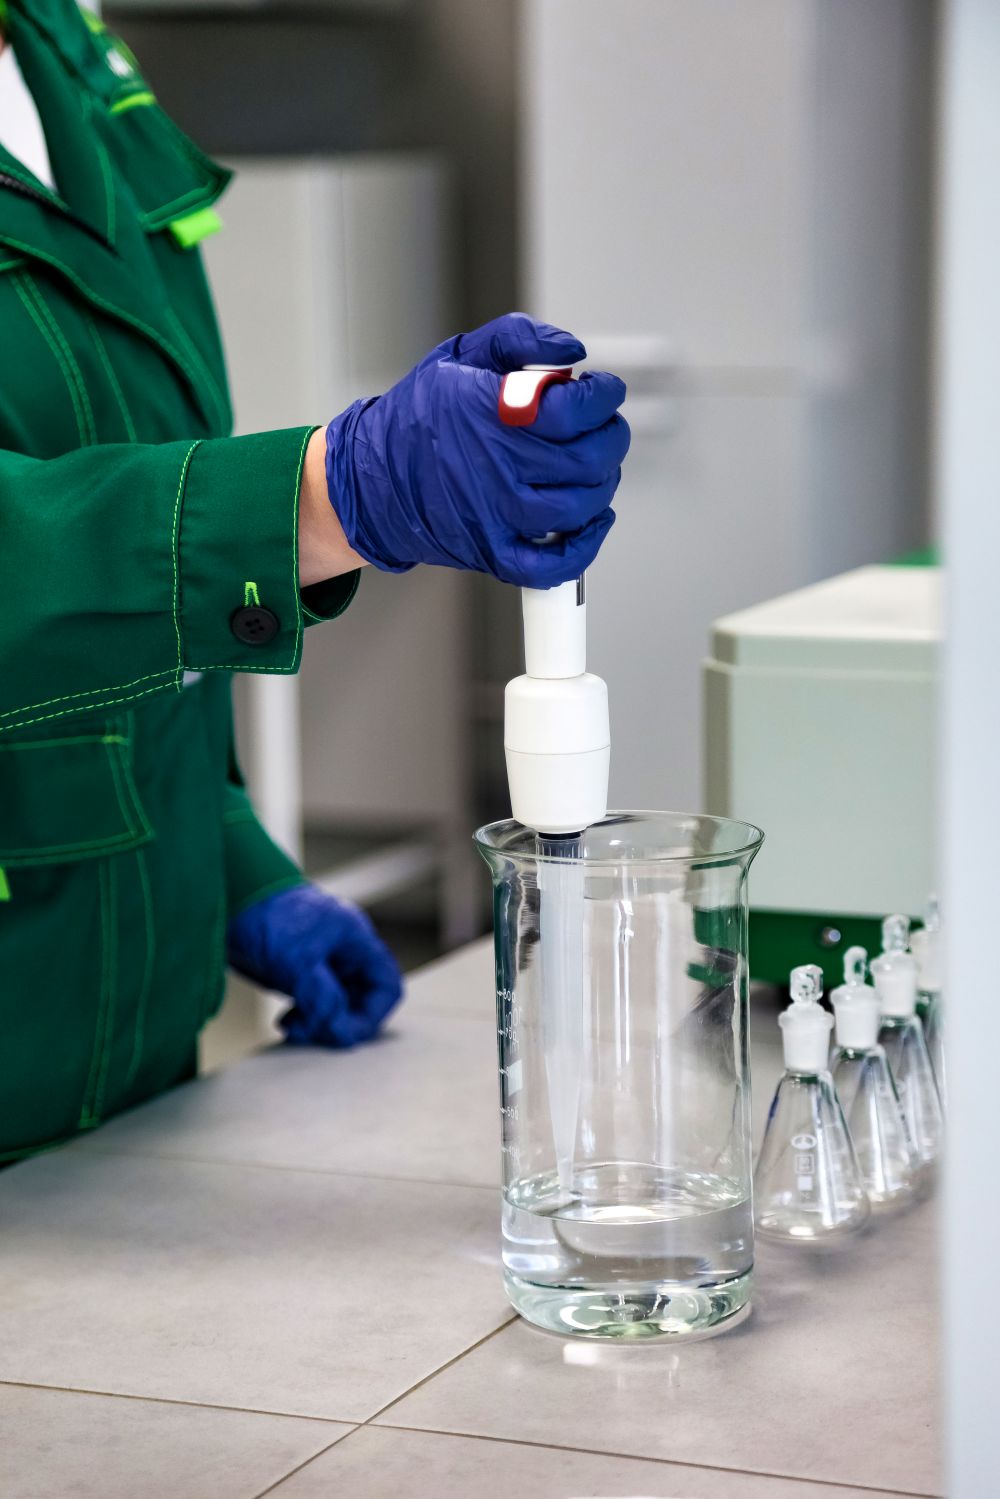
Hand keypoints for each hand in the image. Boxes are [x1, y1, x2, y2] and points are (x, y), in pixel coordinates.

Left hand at [226, 884, 402, 1047]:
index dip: (374, 1013)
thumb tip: (341, 1031)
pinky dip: (305, 1018)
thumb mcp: (299, 962)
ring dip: (320, 1023)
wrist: (229, 900)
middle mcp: (343, 952)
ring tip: (294, 1027)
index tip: (347, 1031)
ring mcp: (322, 962)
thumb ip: (323, 999)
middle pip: (362, 1000)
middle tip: (315, 1033)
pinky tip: (286, 1021)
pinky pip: (314, 1004)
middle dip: (341, 1022)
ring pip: (337, 1005)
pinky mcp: (300, 972)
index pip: (385, 984)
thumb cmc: (268, 917)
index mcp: (355, 941)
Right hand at [323, 313, 629, 587]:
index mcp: (492, 414)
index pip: (575, 410)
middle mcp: (497, 467)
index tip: (604, 390)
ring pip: (579, 508)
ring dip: (603, 485)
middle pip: (587, 460)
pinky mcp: (492, 551)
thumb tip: (572, 349)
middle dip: (610, 437)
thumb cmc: (415, 419)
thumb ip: (518, 339)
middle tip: (604, 427)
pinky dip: (583, 548)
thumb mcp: (458, 356)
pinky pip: (551, 564)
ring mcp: (495, 515)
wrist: (368, 480)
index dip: (603, 396)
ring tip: (596, 467)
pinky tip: (592, 522)